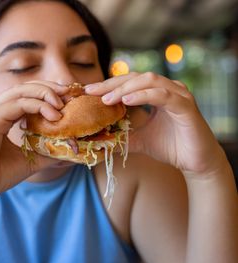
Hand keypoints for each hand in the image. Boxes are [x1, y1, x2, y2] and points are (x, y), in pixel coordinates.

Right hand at [0, 81, 68, 195]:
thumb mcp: (31, 159)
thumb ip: (48, 149)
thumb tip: (72, 148)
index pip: (24, 94)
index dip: (46, 92)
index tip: (66, 98)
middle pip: (24, 87)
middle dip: (49, 88)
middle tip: (69, 93)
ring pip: (21, 91)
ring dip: (45, 94)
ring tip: (62, 105)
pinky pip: (18, 104)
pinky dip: (38, 106)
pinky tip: (53, 115)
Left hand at [85, 72, 225, 177]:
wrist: (196, 163)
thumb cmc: (170, 147)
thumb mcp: (139, 139)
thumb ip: (122, 135)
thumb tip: (98, 138)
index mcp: (157, 93)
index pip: (129, 82)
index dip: (108, 85)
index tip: (88, 91)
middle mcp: (168, 89)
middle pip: (136, 77)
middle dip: (112, 84)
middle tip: (92, 92)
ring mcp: (179, 95)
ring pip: (149, 81)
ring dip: (125, 89)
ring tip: (106, 99)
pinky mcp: (186, 106)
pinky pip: (163, 95)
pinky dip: (144, 95)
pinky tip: (126, 102)